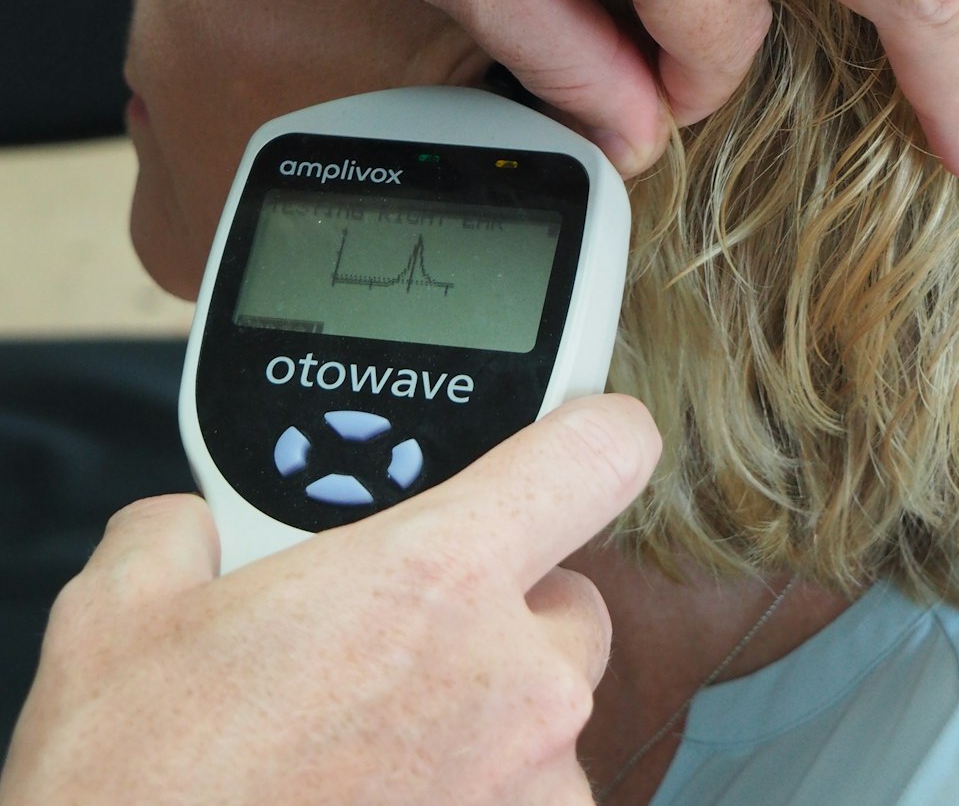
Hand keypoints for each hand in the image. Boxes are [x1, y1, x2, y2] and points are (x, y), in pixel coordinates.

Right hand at [0, 395, 658, 805]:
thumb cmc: (139, 796)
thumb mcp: (120, 618)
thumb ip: (184, 531)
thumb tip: (190, 531)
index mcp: (434, 579)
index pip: (596, 454)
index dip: (591, 432)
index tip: (581, 436)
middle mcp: (514, 686)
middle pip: (567, 599)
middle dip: (497, 610)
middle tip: (393, 644)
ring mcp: (532, 795)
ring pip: (548, 716)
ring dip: (486, 719)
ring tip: (370, 748)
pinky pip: (528, 803)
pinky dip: (475, 799)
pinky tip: (380, 802)